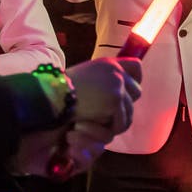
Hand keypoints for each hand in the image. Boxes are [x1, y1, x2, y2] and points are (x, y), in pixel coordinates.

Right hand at [40, 57, 143, 173]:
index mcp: (109, 63)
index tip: (127, 93)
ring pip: (130, 111)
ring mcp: (117, 84)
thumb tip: (119, 96)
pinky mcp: (115, 99)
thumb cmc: (62, 92)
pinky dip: (111, 128)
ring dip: (117, 121)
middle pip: (137, 91)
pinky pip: (122, 121)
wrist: (53, 96)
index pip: (136, 67)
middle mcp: (116, 71)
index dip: (134, 80)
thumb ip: (102, 82)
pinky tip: (98, 128)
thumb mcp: (85, 79)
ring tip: (102, 125)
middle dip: (126, 105)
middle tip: (112, 116)